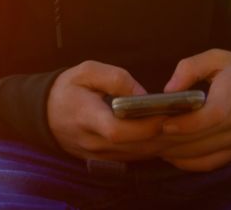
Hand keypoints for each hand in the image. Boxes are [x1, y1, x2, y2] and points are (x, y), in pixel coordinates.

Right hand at [46, 60, 170, 161]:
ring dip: (161, 142)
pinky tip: (167, 134)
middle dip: (162, 134)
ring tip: (182, 125)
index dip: (143, 125)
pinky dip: (152, 147)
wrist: (45, 113)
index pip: (117, 130)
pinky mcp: (105, 160)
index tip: (165, 113)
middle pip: (134, 145)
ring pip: (137, 154)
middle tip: (185, 118)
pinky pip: (134, 157)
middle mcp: (93, 141)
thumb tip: (142, 94)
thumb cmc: (68, 88)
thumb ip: (115, 78)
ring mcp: (99, 155)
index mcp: (86, 116)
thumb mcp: (86, 71)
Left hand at [157, 49, 230, 171]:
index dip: (185, 124)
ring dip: (173, 152)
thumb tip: (167, 90)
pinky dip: (187, 162)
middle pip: (199, 139)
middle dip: (167, 140)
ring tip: (150, 143)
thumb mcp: (219, 57)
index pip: (210, 116)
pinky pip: (209, 163)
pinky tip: (170, 154)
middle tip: (142, 135)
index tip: (162, 123)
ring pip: (200, 154)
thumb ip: (190, 68)